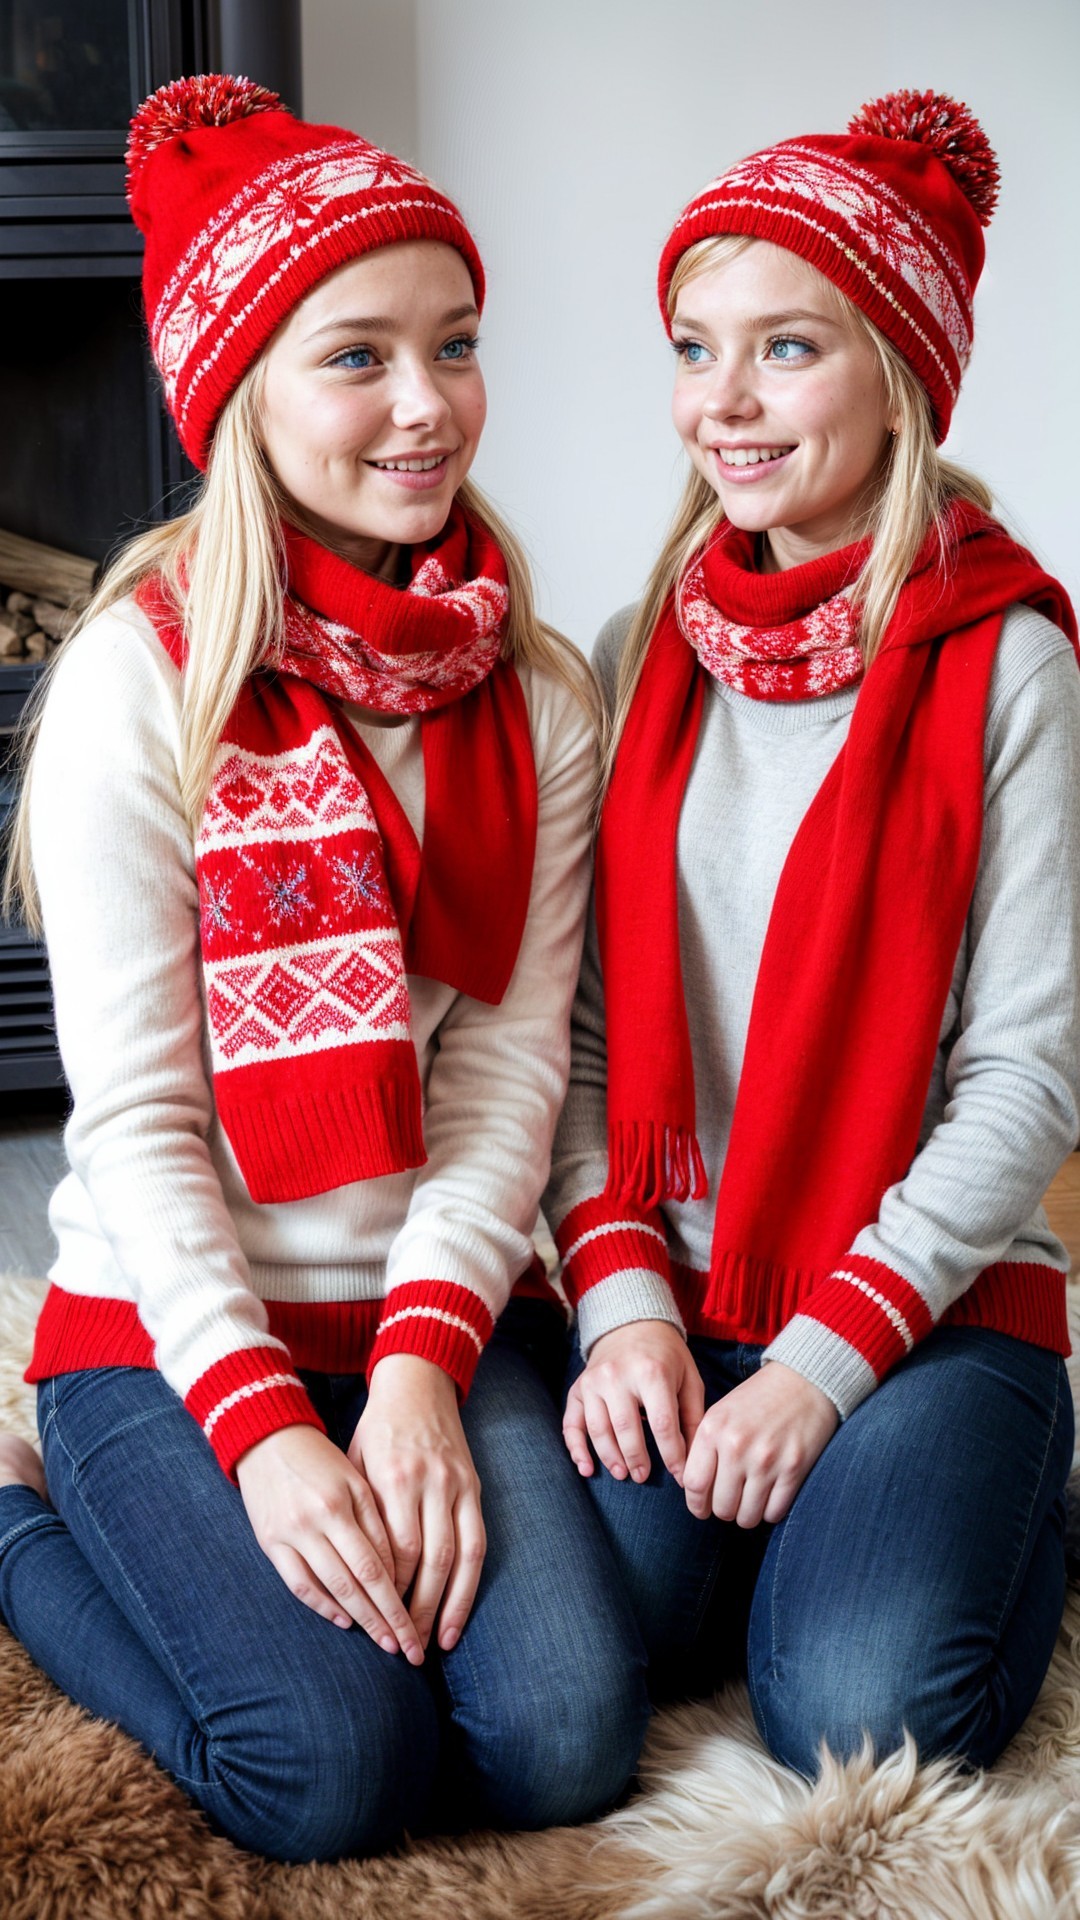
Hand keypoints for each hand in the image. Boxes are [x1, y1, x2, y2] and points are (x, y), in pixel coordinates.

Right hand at [236, 1424, 422, 1661]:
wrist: (268, 1438)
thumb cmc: (322, 1458)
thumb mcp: (355, 1478)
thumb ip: (376, 1521)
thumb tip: (394, 1571)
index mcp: (341, 1504)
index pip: (376, 1564)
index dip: (397, 1600)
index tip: (415, 1625)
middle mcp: (315, 1522)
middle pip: (356, 1584)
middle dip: (384, 1620)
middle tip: (407, 1649)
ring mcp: (289, 1535)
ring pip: (329, 1588)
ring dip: (358, 1619)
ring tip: (382, 1641)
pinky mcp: (269, 1542)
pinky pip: (297, 1583)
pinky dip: (321, 1605)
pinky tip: (343, 1620)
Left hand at [351, 1355, 484, 1654]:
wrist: (418, 1383)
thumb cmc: (375, 1429)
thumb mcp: (353, 1463)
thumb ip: (359, 1513)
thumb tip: (354, 1574)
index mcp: (394, 1477)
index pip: (395, 1549)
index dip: (389, 1591)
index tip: (378, 1622)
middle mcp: (430, 1483)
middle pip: (427, 1560)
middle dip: (417, 1609)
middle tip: (405, 1647)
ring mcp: (457, 1485)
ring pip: (458, 1557)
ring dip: (447, 1605)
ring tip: (436, 1643)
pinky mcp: (474, 1487)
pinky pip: (478, 1543)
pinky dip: (469, 1583)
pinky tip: (458, 1613)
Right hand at [563, 1321, 704, 1484]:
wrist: (632, 1323)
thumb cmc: (666, 1356)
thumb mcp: (689, 1379)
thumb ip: (693, 1417)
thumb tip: (695, 1457)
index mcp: (652, 1372)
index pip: (662, 1425)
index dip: (672, 1456)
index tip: (680, 1477)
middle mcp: (618, 1376)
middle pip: (626, 1429)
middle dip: (637, 1459)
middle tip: (644, 1477)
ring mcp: (594, 1381)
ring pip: (598, 1429)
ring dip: (609, 1457)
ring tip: (623, 1473)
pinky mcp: (578, 1387)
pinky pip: (571, 1422)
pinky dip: (576, 1448)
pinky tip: (587, 1468)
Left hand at [683, 1362, 838, 1527]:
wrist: (805, 1381)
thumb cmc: (760, 1398)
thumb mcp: (722, 1413)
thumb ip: (705, 1448)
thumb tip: (696, 1491)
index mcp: (713, 1429)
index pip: (694, 1485)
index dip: (696, 1504)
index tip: (702, 1509)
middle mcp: (736, 1447)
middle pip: (721, 1507)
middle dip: (724, 1510)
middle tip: (732, 1501)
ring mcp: (766, 1460)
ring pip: (747, 1516)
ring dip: (747, 1514)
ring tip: (751, 1500)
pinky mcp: (793, 1469)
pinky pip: (774, 1512)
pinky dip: (770, 1511)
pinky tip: (771, 1496)